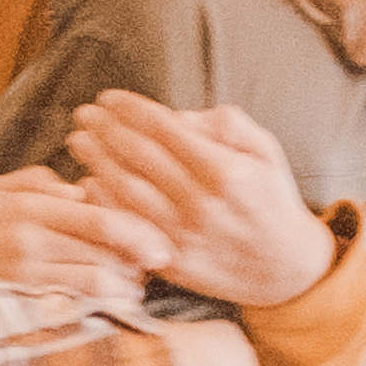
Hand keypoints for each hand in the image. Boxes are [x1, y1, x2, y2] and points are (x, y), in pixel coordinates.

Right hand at [0, 191, 141, 328]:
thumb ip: (37, 183)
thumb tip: (81, 190)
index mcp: (28, 206)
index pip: (98, 215)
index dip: (137, 232)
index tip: (160, 246)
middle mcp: (29, 238)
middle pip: (103, 251)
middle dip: (135, 264)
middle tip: (154, 272)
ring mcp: (21, 275)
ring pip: (92, 283)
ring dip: (120, 291)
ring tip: (133, 294)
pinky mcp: (14, 304)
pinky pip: (69, 310)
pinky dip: (95, 313)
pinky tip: (107, 315)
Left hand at [59, 91, 338, 303]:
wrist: (286, 268)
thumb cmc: (272, 200)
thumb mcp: (266, 151)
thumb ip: (227, 125)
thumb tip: (180, 117)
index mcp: (224, 171)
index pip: (163, 129)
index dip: (130, 109)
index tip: (108, 97)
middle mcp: (200, 203)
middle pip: (138, 157)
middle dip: (105, 129)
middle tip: (84, 113)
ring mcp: (183, 235)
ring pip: (126, 191)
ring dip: (96, 162)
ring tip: (79, 140)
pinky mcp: (172, 261)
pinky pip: (128, 228)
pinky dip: (104, 204)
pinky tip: (88, 183)